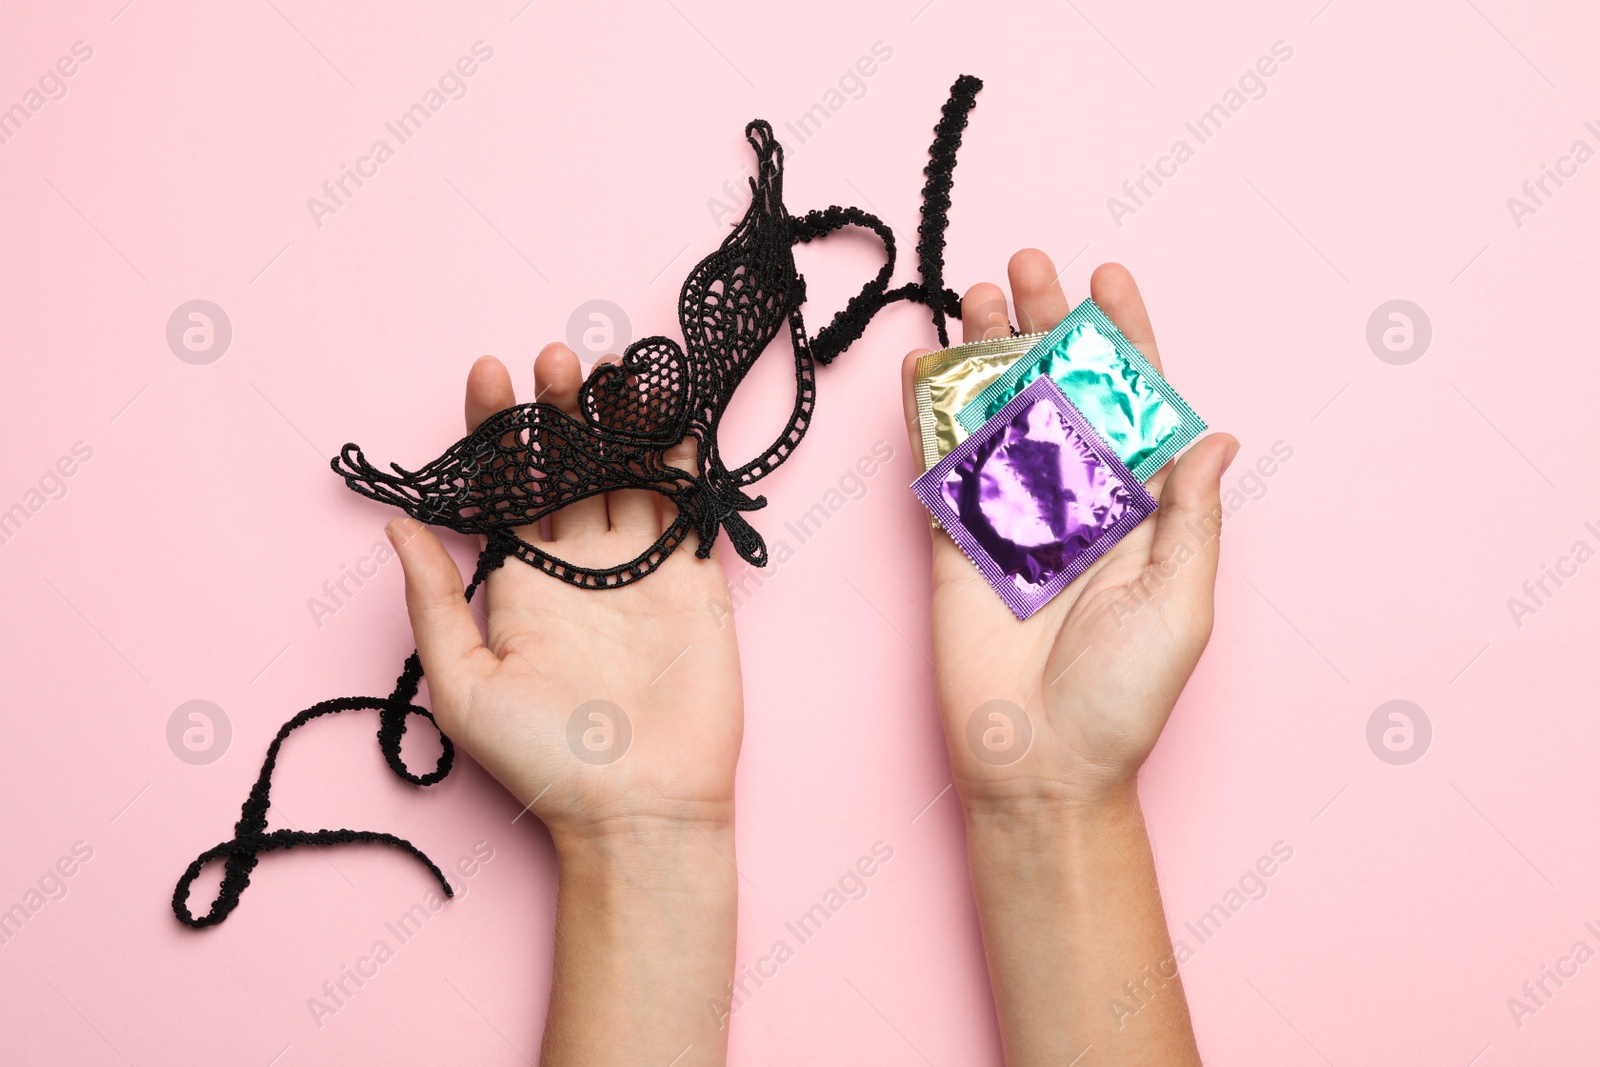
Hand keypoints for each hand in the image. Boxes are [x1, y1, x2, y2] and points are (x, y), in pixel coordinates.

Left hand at [386, 345, 743, 844]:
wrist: (641, 808)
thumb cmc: (544, 761)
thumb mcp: (462, 685)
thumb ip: (432, 601)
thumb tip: (396, 525)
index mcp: (521, 582)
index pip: (504, 486)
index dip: (495, 431)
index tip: (487, 375)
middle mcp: (580, 566)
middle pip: (568, 466)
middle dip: (556, 410)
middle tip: (551, 357)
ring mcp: (640, 569)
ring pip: (627, 472)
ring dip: (616, 418)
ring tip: (605, 365)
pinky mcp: (694, 580)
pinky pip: (686, 503)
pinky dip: (679, 452)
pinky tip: (665, 406)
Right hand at [899, 251, 1238, 812]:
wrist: (1037, 766)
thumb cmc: (1121, 698)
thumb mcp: (1180, 604)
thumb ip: (1191, 518)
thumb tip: (1216, 436)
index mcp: (1138, 509)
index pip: (1133, 404)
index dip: (1124, 339)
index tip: (1109, 277)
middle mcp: (1075, 501)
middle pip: (1058, 391)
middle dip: (1044, 324)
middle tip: (1025, 263)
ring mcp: (1010, 516)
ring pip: (997, 413)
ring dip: (985, 352)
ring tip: (975, 294)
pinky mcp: (955, 541)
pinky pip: (941, 465)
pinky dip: (929, 412)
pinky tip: (922, 364)